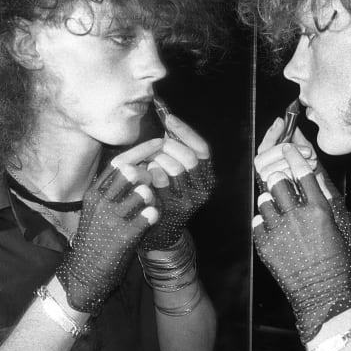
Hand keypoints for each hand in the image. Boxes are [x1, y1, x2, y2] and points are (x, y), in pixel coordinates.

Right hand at [56, 139, 161, 313]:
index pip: (119, 162)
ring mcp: (111, 219)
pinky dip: (154, 214)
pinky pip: (148, 216)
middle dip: (148, 172)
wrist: (85, 273)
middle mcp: (100, 202)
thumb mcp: (97, 209)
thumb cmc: (96, 238)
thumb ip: (113, 189)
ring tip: (151, 204)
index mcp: (94, 192)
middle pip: (130, 172)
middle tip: (155, 180)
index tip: (159, 142)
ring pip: (142, 192)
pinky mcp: (123, 236)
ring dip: (153, 196)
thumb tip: (136, 165)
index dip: (142, 150)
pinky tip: (152, 217)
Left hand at [139, 110, 214, 250]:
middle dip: (168, 145)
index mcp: (206, 177)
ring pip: (174, 167)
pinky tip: (144, 173)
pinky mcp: (173, 209)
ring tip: (147, 161)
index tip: (169, 118)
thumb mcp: (175, 172)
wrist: (160, 233)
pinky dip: (150, 171)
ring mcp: (189, 201)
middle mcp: (203, 189)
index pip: (202, 150)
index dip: (185, 131)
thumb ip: (175, 151)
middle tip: (153, 144)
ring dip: (157, 159)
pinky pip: (161, 180)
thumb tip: (168, 119)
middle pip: (189, 157)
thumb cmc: (164, 195)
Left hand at [255, 123, 350, 292]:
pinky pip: (257, 222)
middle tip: (280, 183)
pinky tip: (273, 229)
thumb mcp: (339, 227)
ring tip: (278, 211)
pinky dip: (263, 223)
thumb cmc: (337, 262)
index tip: (287, 148)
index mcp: (319, 210)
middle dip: (278, 179)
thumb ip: (326, 201)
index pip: (302, 172)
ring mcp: (278, 232)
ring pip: (264, 201)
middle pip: (278, 183)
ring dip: (270, 202)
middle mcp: (297, 217)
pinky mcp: (265, 245)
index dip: (293, 156)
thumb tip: (314, 178)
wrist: (324, 295)